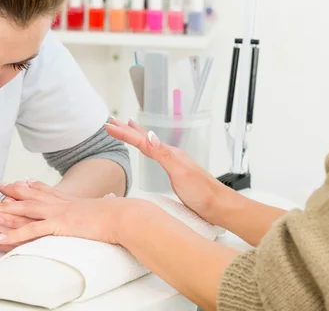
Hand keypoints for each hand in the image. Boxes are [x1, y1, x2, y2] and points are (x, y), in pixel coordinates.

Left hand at [0, 181, 132, 245]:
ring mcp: (56, 213)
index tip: (17, 180)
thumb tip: (107, 201)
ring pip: (24, 209)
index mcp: (68, 199)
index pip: (44, 188)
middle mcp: (59, 202)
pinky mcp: (57, 225)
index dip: (28, 184)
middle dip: (10, 191)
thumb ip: (97, 204)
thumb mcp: (102, 206)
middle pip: (29, 194)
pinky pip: (29, 230)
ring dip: (4, 211)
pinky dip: (12, 234)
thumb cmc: (116, 213)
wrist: (121, 216)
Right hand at [105, 117, 222, 222]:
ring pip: (149, 145)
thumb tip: (148, 135)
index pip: (141, 140)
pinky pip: (155, 155)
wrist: (220, 207)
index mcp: (169, 154)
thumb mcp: (180, 172)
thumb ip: (163, 154)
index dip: (124, 133)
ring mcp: (173, 164)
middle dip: (127, 130)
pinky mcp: (174, 174)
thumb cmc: (202, 193)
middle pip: (144, 139)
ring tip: (127, 127)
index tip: (108, 126)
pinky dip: (146, 148)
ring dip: (136, 136)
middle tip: (111, 121)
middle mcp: (171, 155)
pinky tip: (148, 149)